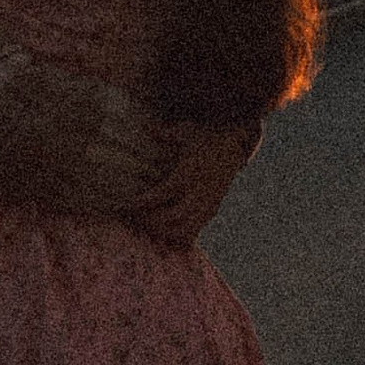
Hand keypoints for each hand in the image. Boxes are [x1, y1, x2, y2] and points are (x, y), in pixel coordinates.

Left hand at [130, 120, 258, 250]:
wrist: (233, 147)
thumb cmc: (205, 138)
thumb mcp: (186, 131)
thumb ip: (165, 133)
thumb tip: (146, 127)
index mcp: (190, 172)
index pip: (166, 191)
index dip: (147, 201)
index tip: (131, 204)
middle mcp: (199, 191)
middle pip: (174, 216)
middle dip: (153, 221)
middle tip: (136, 218)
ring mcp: (207, 203)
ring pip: (185, 228)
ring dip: (164, 232)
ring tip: (148, 227)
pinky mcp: (211, 210)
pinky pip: (195, 231)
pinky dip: (179, 237)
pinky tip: (165, 235)